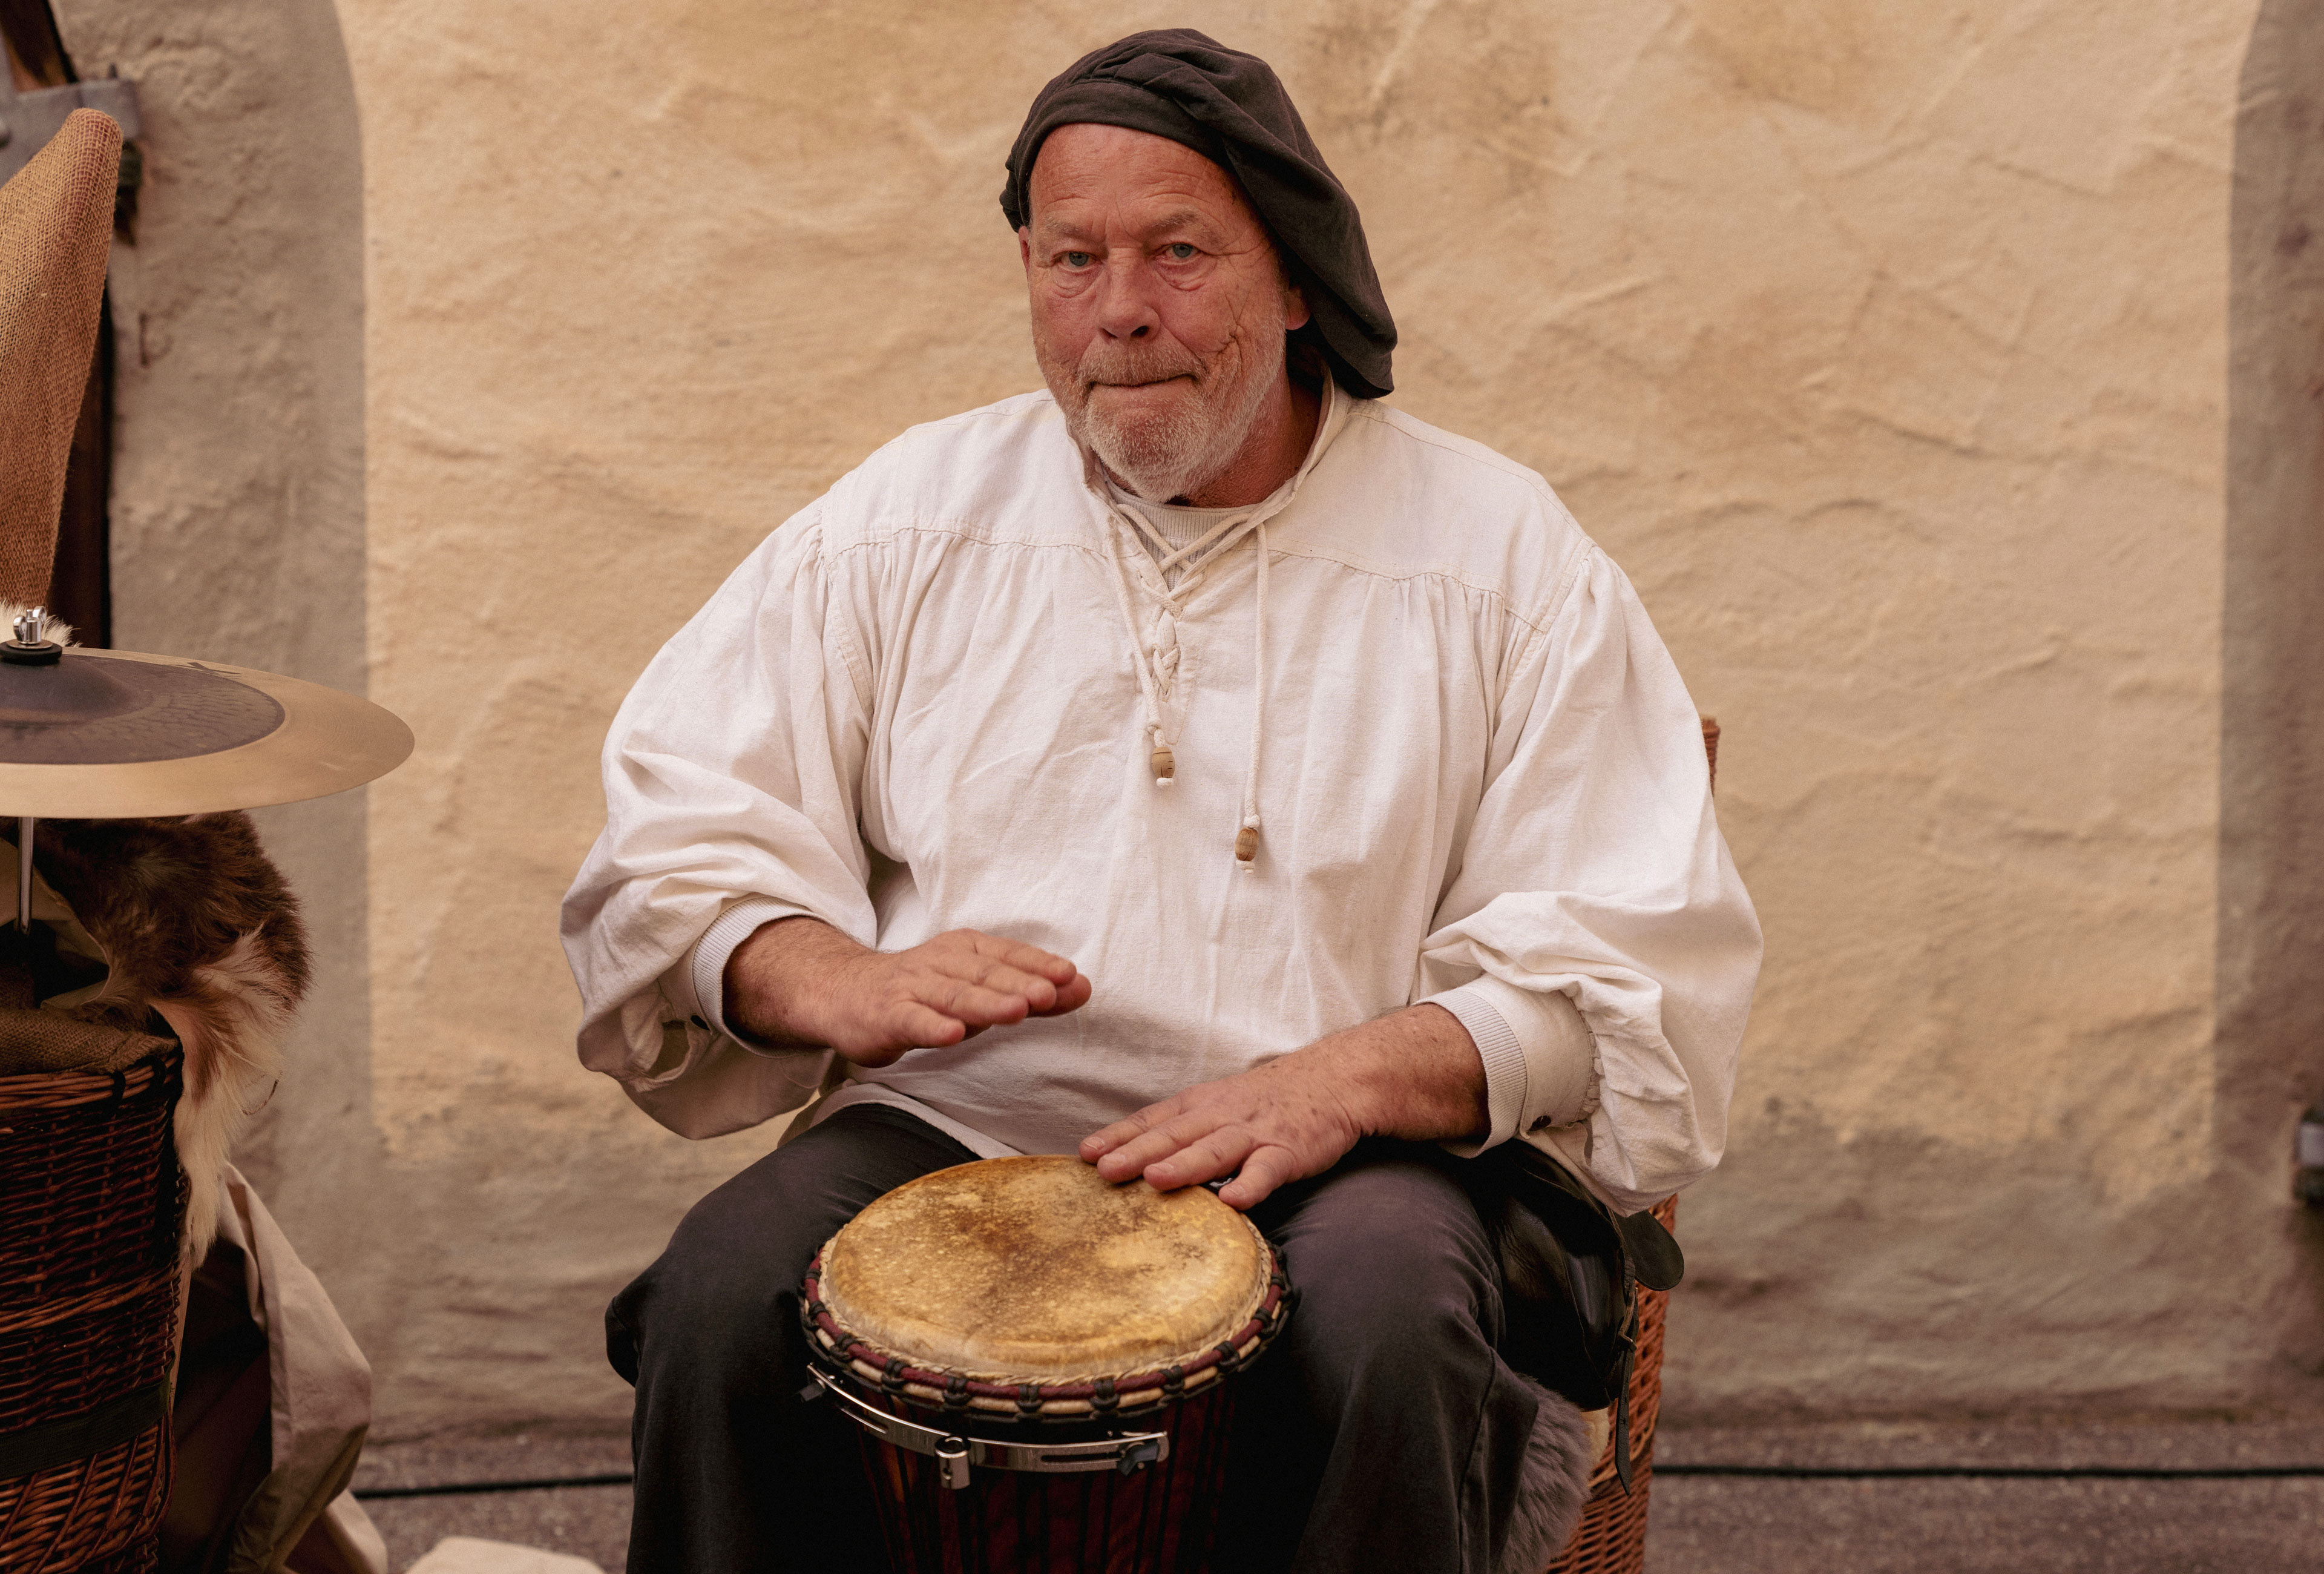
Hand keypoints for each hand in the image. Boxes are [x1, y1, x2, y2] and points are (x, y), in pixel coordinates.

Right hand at [726, 918, 1090, 1067]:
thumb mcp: (978, 989)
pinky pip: (912, 1019)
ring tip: (1018, 1010)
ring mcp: (911, 987)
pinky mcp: (886, 1015)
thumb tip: (1082, 988)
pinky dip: (933, 1025)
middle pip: (985, 974)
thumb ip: (1029, 992)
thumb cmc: (923, 994)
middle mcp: (939, 962)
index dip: (1039, 965)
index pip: (1007, 955)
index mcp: (964, 950)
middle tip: (1053, 992)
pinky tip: (954, 1034)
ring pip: (953, 994)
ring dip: (986, 1001)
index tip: (1072, 976)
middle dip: (1020, 982)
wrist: (842, 993)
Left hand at [1080, 1004, 1488, 1208]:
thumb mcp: (1219, 1103)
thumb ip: (1180, 1128)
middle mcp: (1223, 1116)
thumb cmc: (1269, 1099)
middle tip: (1101, 1170)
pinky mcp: (1290, 1151)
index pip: (1153, 1119)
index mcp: (1202, 1105)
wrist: (1335, 1079)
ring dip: (1184, 1165)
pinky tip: (1233, 1203)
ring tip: (1154, 1180)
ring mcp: (1256, 1133)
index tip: (1084, 1154)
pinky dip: (1251, 1185)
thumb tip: (1130, 1154)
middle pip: (1174, 1136)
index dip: (1119, 1136)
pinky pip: (1269, 1170)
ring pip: (1214, 1150)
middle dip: (1136, 1153)